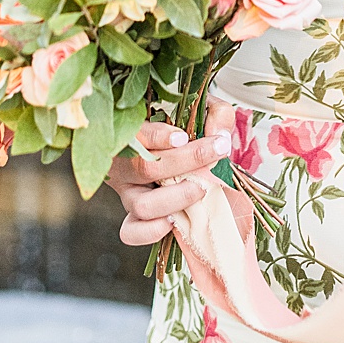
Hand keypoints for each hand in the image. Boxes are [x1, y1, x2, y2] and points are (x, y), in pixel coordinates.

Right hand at [110, 100, 235, 246]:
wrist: (170, 153)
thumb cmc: (182, 130)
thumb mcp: (198, 111)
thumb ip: (214, 114)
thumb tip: (220, 135)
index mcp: (131, 133)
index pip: (137, 134)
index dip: (159, 137)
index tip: (184, 137)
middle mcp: (123, 163)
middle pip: (146, 166)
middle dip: (187, 161)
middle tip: (216, 153)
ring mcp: (127, 192)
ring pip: (142, 204)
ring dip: (176, 199)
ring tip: (200, 189)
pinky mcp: (134, 216)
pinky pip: (132, 231)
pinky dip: (151, 231)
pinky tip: (174, 221)